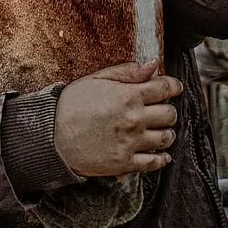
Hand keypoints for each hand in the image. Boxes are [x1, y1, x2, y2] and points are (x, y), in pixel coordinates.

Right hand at [54, 61, 182, 177]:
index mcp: (128, 96)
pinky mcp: (126, 162)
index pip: (164, 88)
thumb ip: (126, 72)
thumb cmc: (72, 104)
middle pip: (169, 114)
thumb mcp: (96, 79)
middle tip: (161, 108)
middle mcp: (134, 119)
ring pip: (166, 138)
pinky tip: (160, 154)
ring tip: (158, 129)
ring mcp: (132, 142)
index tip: (174, 87)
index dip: (174, 86)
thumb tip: (152, 65)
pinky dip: (162, 158)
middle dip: (168, 109)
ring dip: (166, 132)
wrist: (53, 133)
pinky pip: (155, 162)